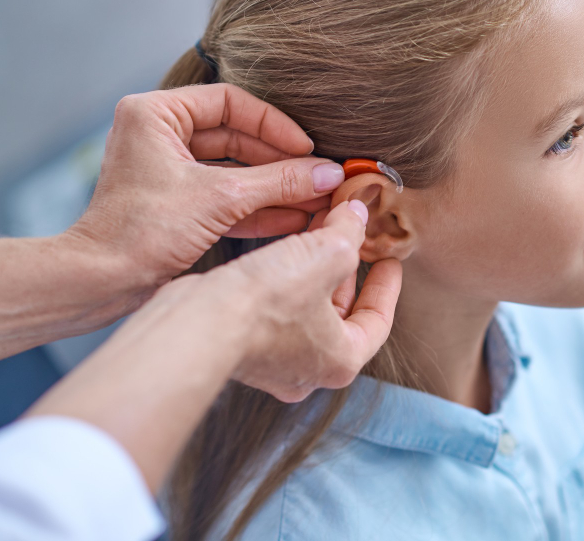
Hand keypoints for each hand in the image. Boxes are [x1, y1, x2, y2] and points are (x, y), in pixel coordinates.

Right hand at [23, 199, 401, 491]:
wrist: (195, 324)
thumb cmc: (265, 301)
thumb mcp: (326, 253)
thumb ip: (349, 233)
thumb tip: (356, 213)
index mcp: (342, 360)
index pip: (378, 321)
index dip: (387, 285)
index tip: (389, 259)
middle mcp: (308, 370)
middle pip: (342, 313)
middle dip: (347, 269)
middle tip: (352, 235)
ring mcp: (273, 362)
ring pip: (307, 309)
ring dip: (315, 269)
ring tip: (319, 230)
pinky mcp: (243, 346)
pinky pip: (277, 310)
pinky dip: (287, 278)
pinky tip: (284, 246)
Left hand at [68, 83, 345, 292]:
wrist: (102, 282)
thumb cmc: (142, 231)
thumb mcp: (221, 198)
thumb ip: (279, 182)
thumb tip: (330, 173)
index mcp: (156, 114)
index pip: (230, 103)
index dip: (273, 125)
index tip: (306, 148)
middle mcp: (160, 136)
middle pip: (238, 137)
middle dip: (280, 162)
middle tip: (319, 176)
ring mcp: (170, 172)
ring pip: (236, 170)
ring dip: (276, 186)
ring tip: (316, 198)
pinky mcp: (179, 204)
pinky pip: (228, 197)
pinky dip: (260, 207)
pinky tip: (296, 216)